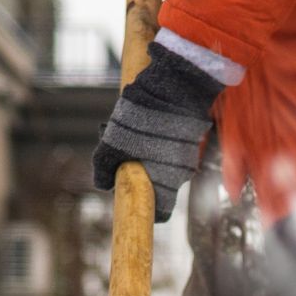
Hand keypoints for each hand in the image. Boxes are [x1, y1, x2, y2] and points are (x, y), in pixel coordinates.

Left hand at [93, 43, 226, 222]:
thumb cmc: (142, 118)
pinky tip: (149, 121)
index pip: (160, 213)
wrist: (175, 83)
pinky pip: (173, 147)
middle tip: (124, 156)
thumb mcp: (112, 143)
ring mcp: (189, 155)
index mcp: (165, 183)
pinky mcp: (192, 137)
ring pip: (167, 165)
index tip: (132, 197)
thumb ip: (104, 168)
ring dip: (151, 155)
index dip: (145, 208)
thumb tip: (103, 184)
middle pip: (161, 187)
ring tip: (134, 131)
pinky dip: (161, 141)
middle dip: (143, 176)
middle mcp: (182, 174)